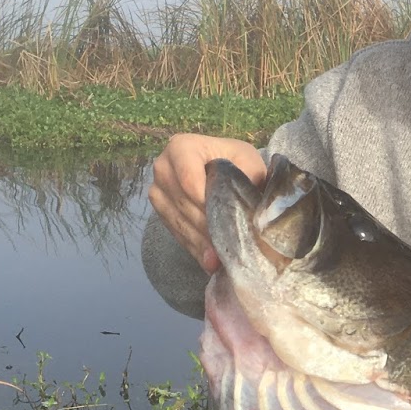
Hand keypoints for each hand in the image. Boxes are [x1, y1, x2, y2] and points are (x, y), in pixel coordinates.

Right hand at [148, 133, 266, 271]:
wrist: (221, 166)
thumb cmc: (236, 161)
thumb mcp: (248, 160)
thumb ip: (250, 176)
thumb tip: (252, 209)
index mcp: (181, 147)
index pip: (188, 179)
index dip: (204, 202)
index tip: (223, 221)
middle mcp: (163, 167)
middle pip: (183, 203)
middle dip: (205, 228)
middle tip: (225, 248)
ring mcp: (158, 190)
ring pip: (177, 221)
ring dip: (199, 243)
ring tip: (217, 261)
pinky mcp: (161, 211)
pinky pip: (175, 232)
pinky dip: (194, 247)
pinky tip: (209, 262)